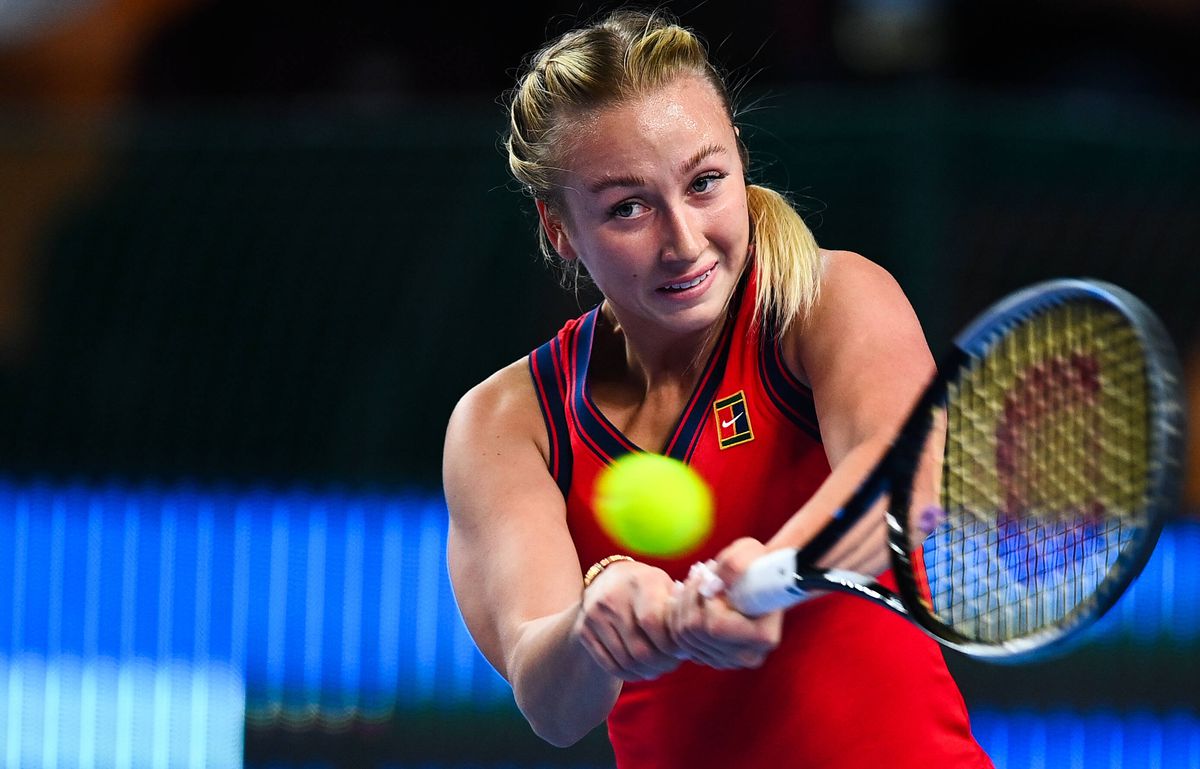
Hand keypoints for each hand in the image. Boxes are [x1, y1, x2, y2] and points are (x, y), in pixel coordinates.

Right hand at [574, 560, 686, 681]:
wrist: (606, 580)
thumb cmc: (646, 588)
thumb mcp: (663, 586)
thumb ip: (678, 609)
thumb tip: (691, 640)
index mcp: (640, 582)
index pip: (653, 623)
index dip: (670, 645)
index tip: (681, 652)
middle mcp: (613, 597)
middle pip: (639, 649)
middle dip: (661, 664)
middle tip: (672, 665)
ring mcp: (594, 615)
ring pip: (625, 661)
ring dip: (646, 672)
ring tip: (658, 669)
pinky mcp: (583, 631)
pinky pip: (609, 665)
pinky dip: (629, 675)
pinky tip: (641, 672)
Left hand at [667, 538, 782, 669]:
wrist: (764, 580)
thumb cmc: (758, 563)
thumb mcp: (750, 552)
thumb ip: (734, 564)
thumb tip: (712, 585)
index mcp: (763, 636)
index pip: (716, 626)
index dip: (705, 598)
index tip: (709, 575)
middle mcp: (748, 655)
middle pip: (696, 632)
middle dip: (690, 597)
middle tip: (697, 574)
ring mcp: (729, 660)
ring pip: (683, 637)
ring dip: (682, 604)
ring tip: (693, 580)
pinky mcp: (712, 657)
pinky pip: (681, 641)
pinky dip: (678, 616)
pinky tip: (686, 594)